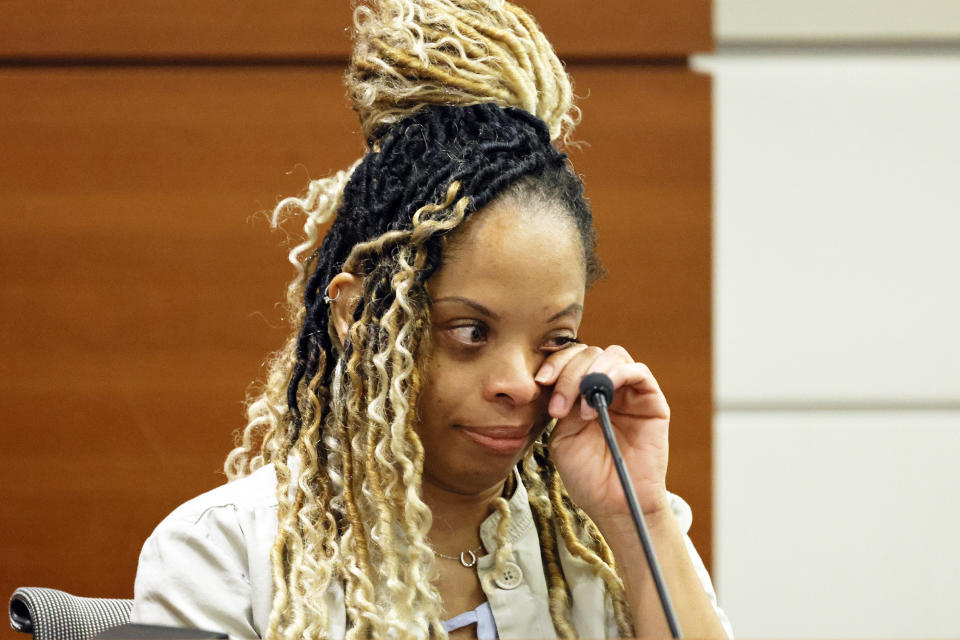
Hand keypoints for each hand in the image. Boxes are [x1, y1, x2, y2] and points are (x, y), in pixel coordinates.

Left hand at [535, 344, 670, 524]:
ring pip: (612, 356)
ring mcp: (631, 393)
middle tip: (557, 405)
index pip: (571, 359)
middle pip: (589, 353)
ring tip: (579, 410)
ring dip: (589, 374)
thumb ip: (563, 403)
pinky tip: (598, 401)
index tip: (539, 381)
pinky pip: (638, 372)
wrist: (614, 505)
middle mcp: (608, 387)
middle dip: (568, 372)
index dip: (555, 363)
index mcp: (584, 393)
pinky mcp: (652, 402)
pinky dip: (615, 376)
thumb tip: (560, 377)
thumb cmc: (587, 476)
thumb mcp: (563, 436)